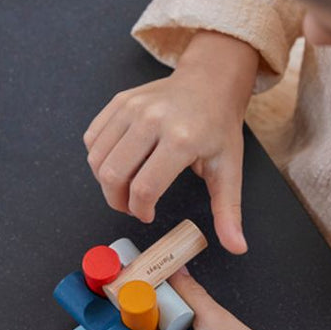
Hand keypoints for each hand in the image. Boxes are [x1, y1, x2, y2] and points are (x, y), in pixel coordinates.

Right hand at [83, 32, 257, 253]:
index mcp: (181, 139)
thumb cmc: (219, 127)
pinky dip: (99, 158)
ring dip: (105, 182)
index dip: (140, 210)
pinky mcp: (119, 101)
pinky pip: (93, 138)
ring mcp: (132, 107)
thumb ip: (228, 211)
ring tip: (125, 187)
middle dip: (117, 201)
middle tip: (132, 206)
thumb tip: (237, 247)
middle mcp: (152, 120)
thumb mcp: (229, 170)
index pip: (144, 188)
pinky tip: (119, 164)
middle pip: (114, 175)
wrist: (210, 82)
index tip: (148, 215)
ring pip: (98, 158)